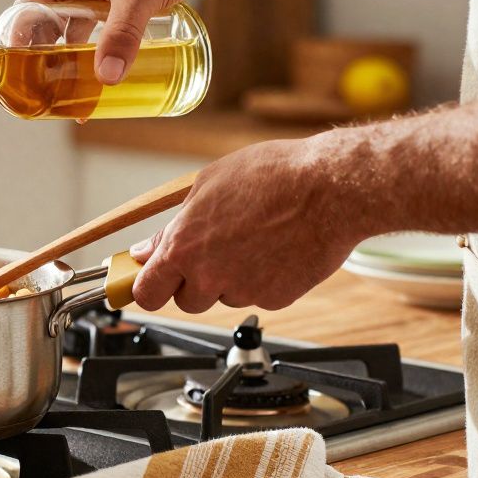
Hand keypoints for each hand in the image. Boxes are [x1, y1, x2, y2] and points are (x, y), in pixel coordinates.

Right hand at [18, 0, 229, 83]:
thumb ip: (121, 36)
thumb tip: (107, 76)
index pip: (25, 9)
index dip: (18, 43)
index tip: (18, 74)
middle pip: (45, 24)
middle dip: (45, 58)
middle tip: (47, 91)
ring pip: (70, 28)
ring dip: (71, 57)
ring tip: (72, 90)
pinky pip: (95, 28)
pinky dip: (95, 49)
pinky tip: (99, 71)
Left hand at [128, 138, 367, 311]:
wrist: (331, 188)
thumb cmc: (272, 176)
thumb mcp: (206, 186)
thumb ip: (172, 226)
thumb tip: (146, 250)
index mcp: (183, 248)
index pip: (147, 293)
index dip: (148, 288)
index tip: (150, 282)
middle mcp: (209, 276)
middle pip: (186, 301)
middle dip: (193, 281)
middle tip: (213, 251)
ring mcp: (244, 291)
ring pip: (224, 297)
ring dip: (230, 279)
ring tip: (253, 240)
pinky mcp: (276, 298)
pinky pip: (259, 296)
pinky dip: (264, 280)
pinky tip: (276, 249)